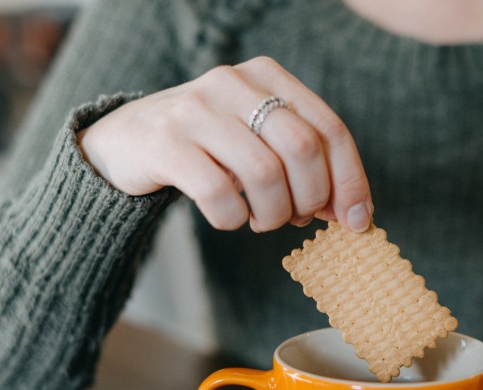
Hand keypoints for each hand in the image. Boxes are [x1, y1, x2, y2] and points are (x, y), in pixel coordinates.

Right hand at [77, 56, 372, 232]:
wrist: (126, 141)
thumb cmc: (209, 148)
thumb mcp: (259, 141)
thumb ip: (305, 164)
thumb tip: (355, 213)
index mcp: (267, 76)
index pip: (330, 129)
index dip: (350, 180)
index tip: (356, 220)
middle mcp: (233, 82)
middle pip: (303, 149)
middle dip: (311, 198)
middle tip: (297, 219)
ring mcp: (196, 109)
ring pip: (265, 174)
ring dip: (273, 215)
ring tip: (262, 220)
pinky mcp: (165, 142)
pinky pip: (219, 194)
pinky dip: (233, 219)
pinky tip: (229, 217)